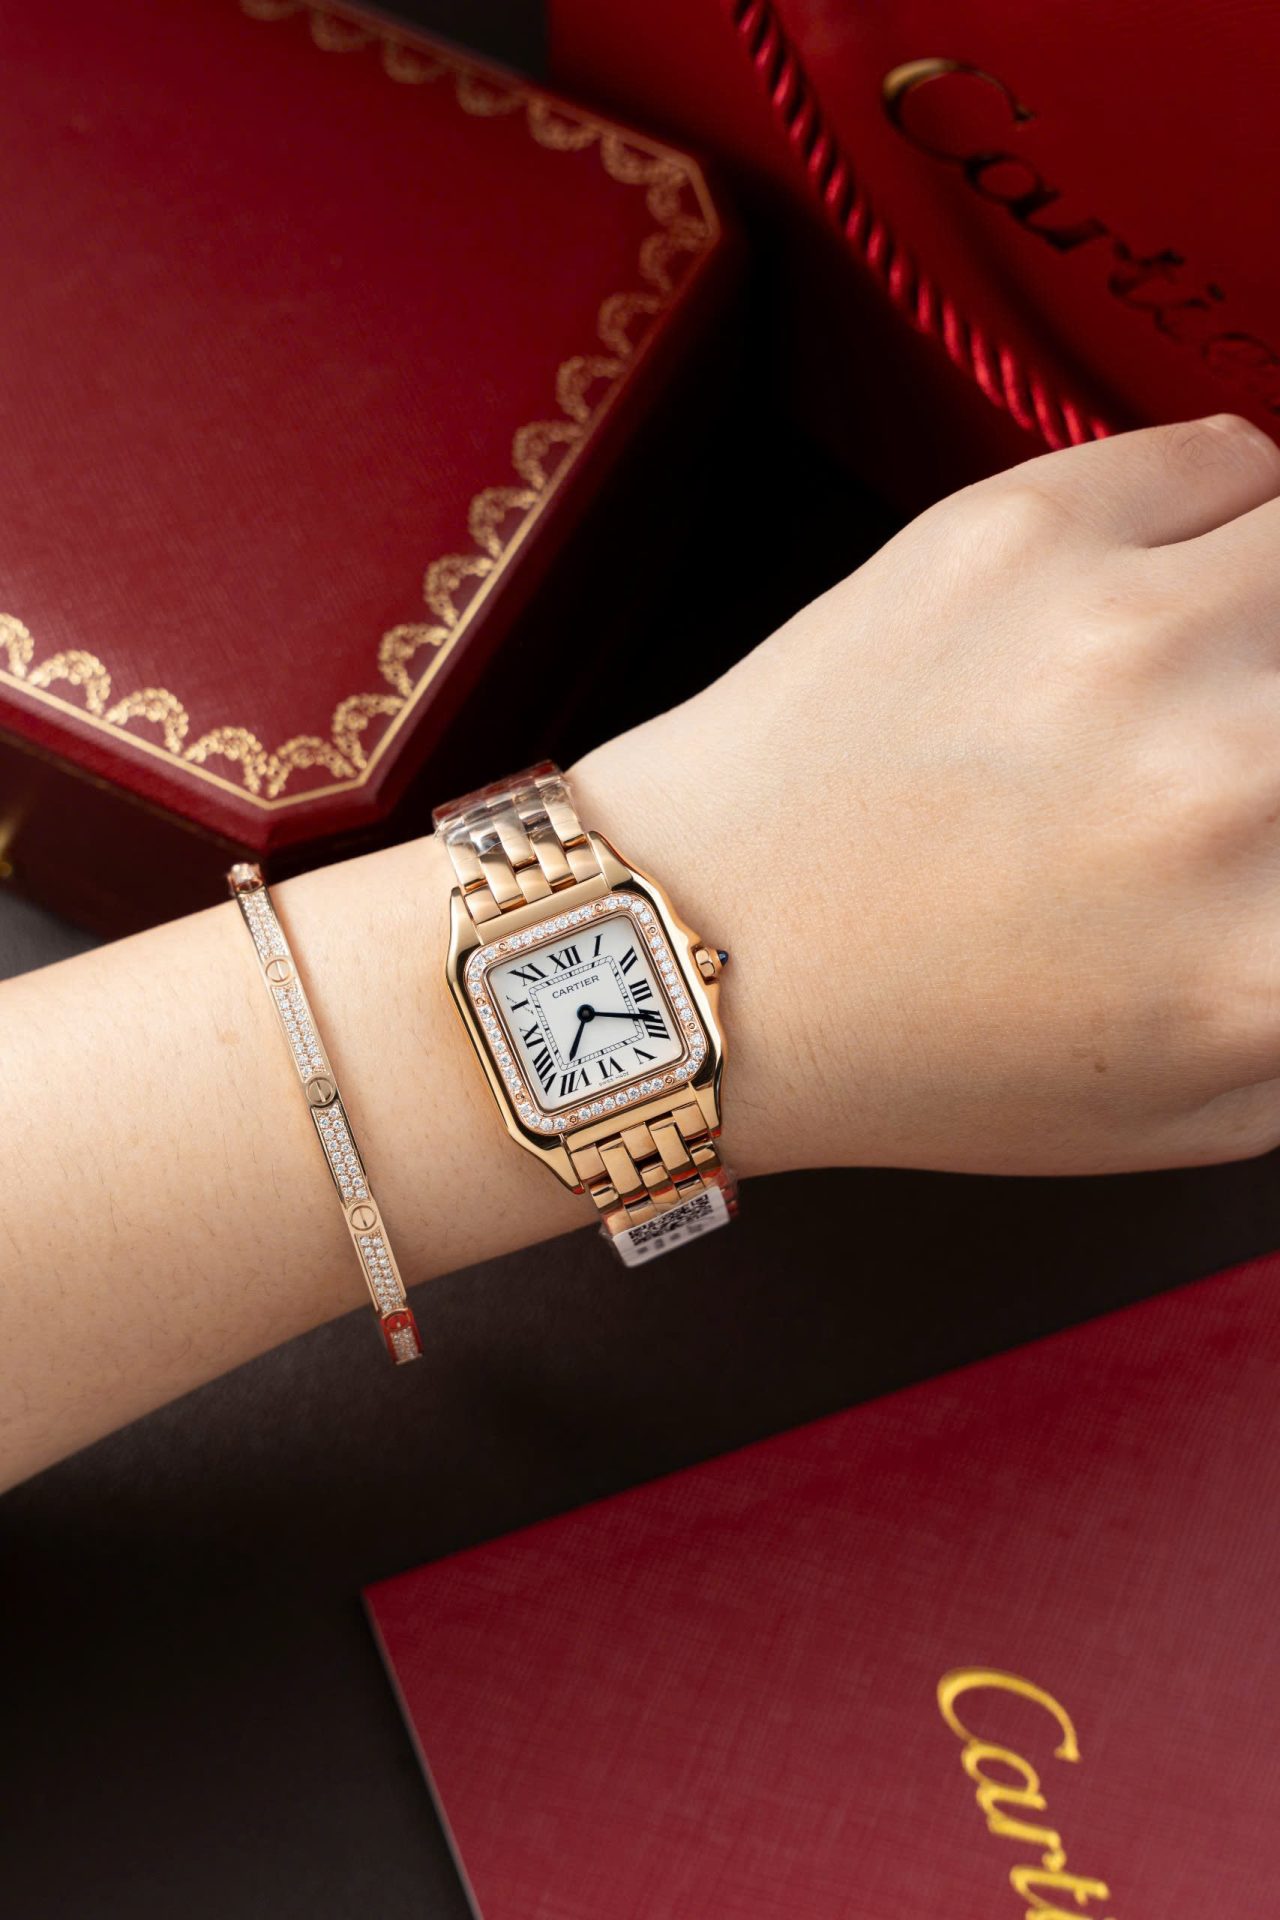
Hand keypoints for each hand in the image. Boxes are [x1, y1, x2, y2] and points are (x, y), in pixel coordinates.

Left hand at [575, 415, 1279, 1177]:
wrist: (690, 954)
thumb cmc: (926, 1050)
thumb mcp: (1191, 1106)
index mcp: (1272, 964)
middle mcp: (1228, 781)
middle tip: (1248, 740)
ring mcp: (1123, 629)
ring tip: (1226, 667)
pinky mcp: (1016, 522)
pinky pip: (1235, 456)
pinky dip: (1232, 519)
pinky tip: (1164, 597)